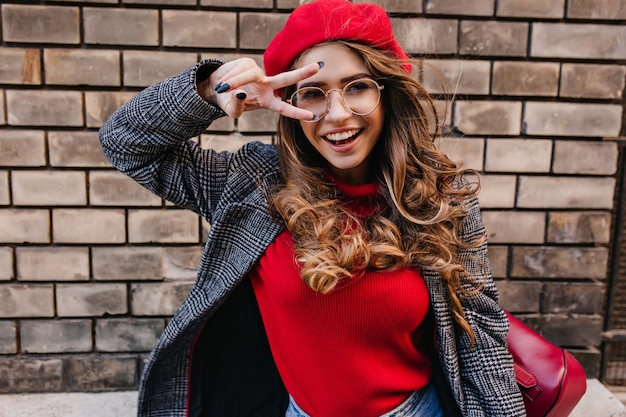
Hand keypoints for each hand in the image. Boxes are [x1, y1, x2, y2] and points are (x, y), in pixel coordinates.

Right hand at [199, 58, 320, 119]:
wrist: (216, 87)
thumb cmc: (228, 101)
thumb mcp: (232, 110)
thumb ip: (237, 105)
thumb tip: (241, 93)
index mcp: (266, 101)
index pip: (283, 108)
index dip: (296, 112)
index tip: (312, 116)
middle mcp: (266, 86)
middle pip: (285, 79)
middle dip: (301, 73)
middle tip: (318, 67)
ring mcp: (258, 73)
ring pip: (250, 75)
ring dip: (235, 81)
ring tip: (223, 88)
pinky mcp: (248, 62)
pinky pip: (239, 70)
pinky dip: (229, 77)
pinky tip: (223, 82)